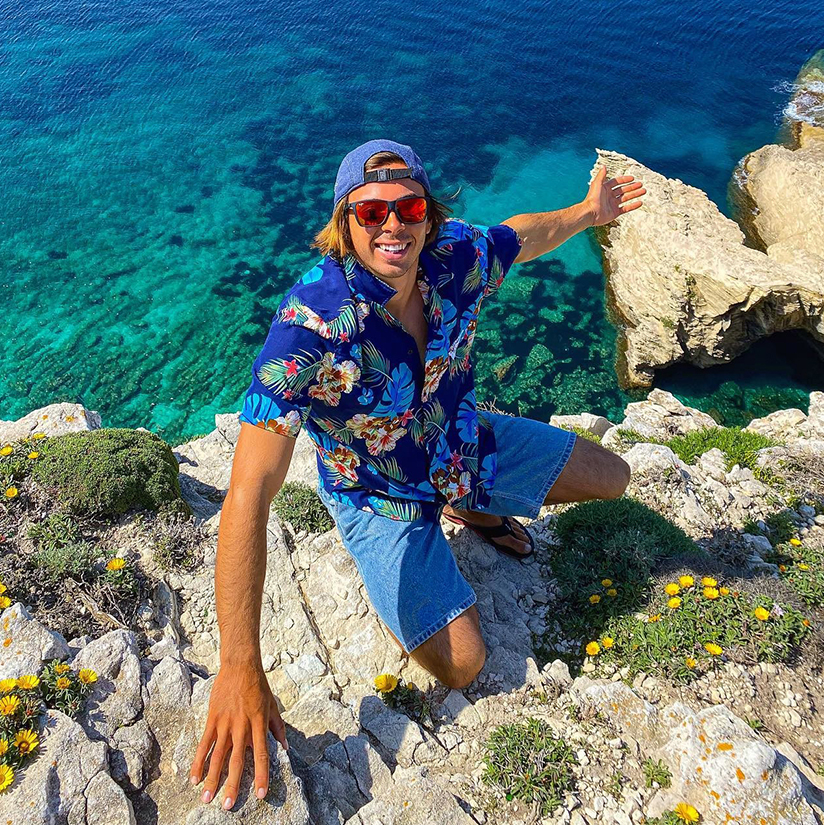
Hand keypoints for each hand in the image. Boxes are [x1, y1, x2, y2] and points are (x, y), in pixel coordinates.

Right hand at [190, 663, 287, 810]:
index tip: (260, 794)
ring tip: (206, 798)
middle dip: (233, 785)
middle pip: (237, 761)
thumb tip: (285, 748)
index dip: (261, 775)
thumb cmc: (259, 686)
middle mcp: (242, 727)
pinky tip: (193, 777)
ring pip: (218, 756)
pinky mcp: (212, 719)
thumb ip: (278, 728)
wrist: (240, 666)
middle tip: (228, 806)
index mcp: (259, 724)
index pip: (261, 755)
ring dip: (212, 779)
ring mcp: (225, 724)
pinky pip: (204, 744)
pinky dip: (199, 761)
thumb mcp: (273, 706)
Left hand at [585, 165, 645, 226]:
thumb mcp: (597, 184)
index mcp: (605, 189)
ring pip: (626, 198)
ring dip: (635, 194)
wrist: (590, 213)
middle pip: (623, 190)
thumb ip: (601, 175)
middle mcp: (609, 196)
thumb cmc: (592, 198)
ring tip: (643, 191)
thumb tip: (604, 166)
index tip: (632, 178)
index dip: (624, 180)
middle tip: (641, 184)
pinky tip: (640, 203)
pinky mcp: (615, 213)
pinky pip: (626, 208)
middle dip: (632, 187)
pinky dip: (633, 206)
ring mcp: (612, 204)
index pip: (617, 182)